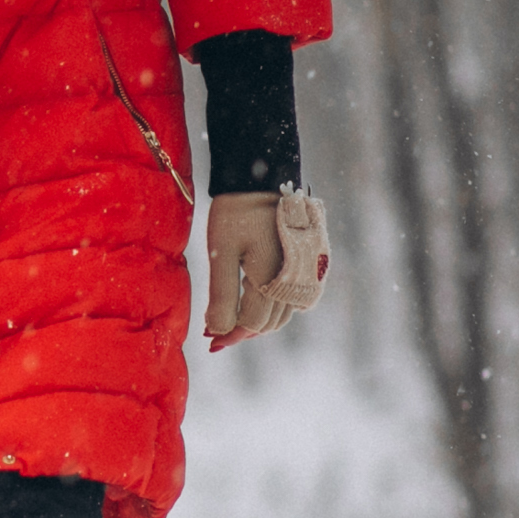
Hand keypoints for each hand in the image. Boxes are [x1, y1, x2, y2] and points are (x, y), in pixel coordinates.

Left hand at [203, 184, 329, 348]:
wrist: (262, 179)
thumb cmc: (236, 214)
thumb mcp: (221, 253)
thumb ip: (221, 294)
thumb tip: (215, 331)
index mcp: (272, 280)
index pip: (251, 324)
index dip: (227, 334)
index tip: (207, 338)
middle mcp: (296, 282)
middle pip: (268, 323)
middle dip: (240, 330)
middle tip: (213, 330)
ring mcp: (308, 274)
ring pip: (283, 313)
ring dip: (257, 320)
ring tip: (229, 318)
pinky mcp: (312, 265)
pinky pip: (294, 298)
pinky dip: (273, 306)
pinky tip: (252, 300)